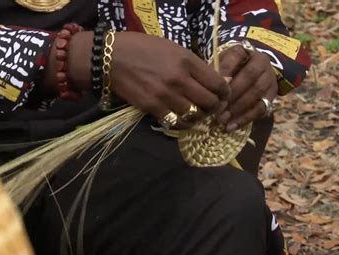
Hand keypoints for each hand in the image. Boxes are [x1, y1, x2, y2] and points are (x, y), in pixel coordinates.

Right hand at [68, 31, 228, 127]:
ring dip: (199, 117)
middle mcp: (179, 80)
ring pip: (194, 115)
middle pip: (210, 102)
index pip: (218, 83)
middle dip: (215, 107)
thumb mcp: (174, 49)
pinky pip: (176, 122)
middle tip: (213, 107)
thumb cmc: (143, 48)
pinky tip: (183, 119)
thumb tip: (218, 80)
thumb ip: (195, 65)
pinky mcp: (152, 108)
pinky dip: (183, 123)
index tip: (224, 95)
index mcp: (187, 61)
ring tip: (198, 114)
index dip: (225, 92)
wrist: (112, 57)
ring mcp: (166, 96)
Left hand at [216, 44, 277, 131]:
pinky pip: (260, 109)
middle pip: (248, 77)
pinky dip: (245, 119)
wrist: (252, 71)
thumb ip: (215, 72)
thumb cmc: (229, 68)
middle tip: (216, 108)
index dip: (224, 73)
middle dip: (232, 94)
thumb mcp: (221, 64)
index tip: (212, 88)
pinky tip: (231, 126)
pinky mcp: (272, 96)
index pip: (235, 58)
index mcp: (246, 51)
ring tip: (222, 120)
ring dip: (238, 108)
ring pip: (256, 94)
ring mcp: (269, 79)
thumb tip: (211, 88)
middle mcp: (262, 62)